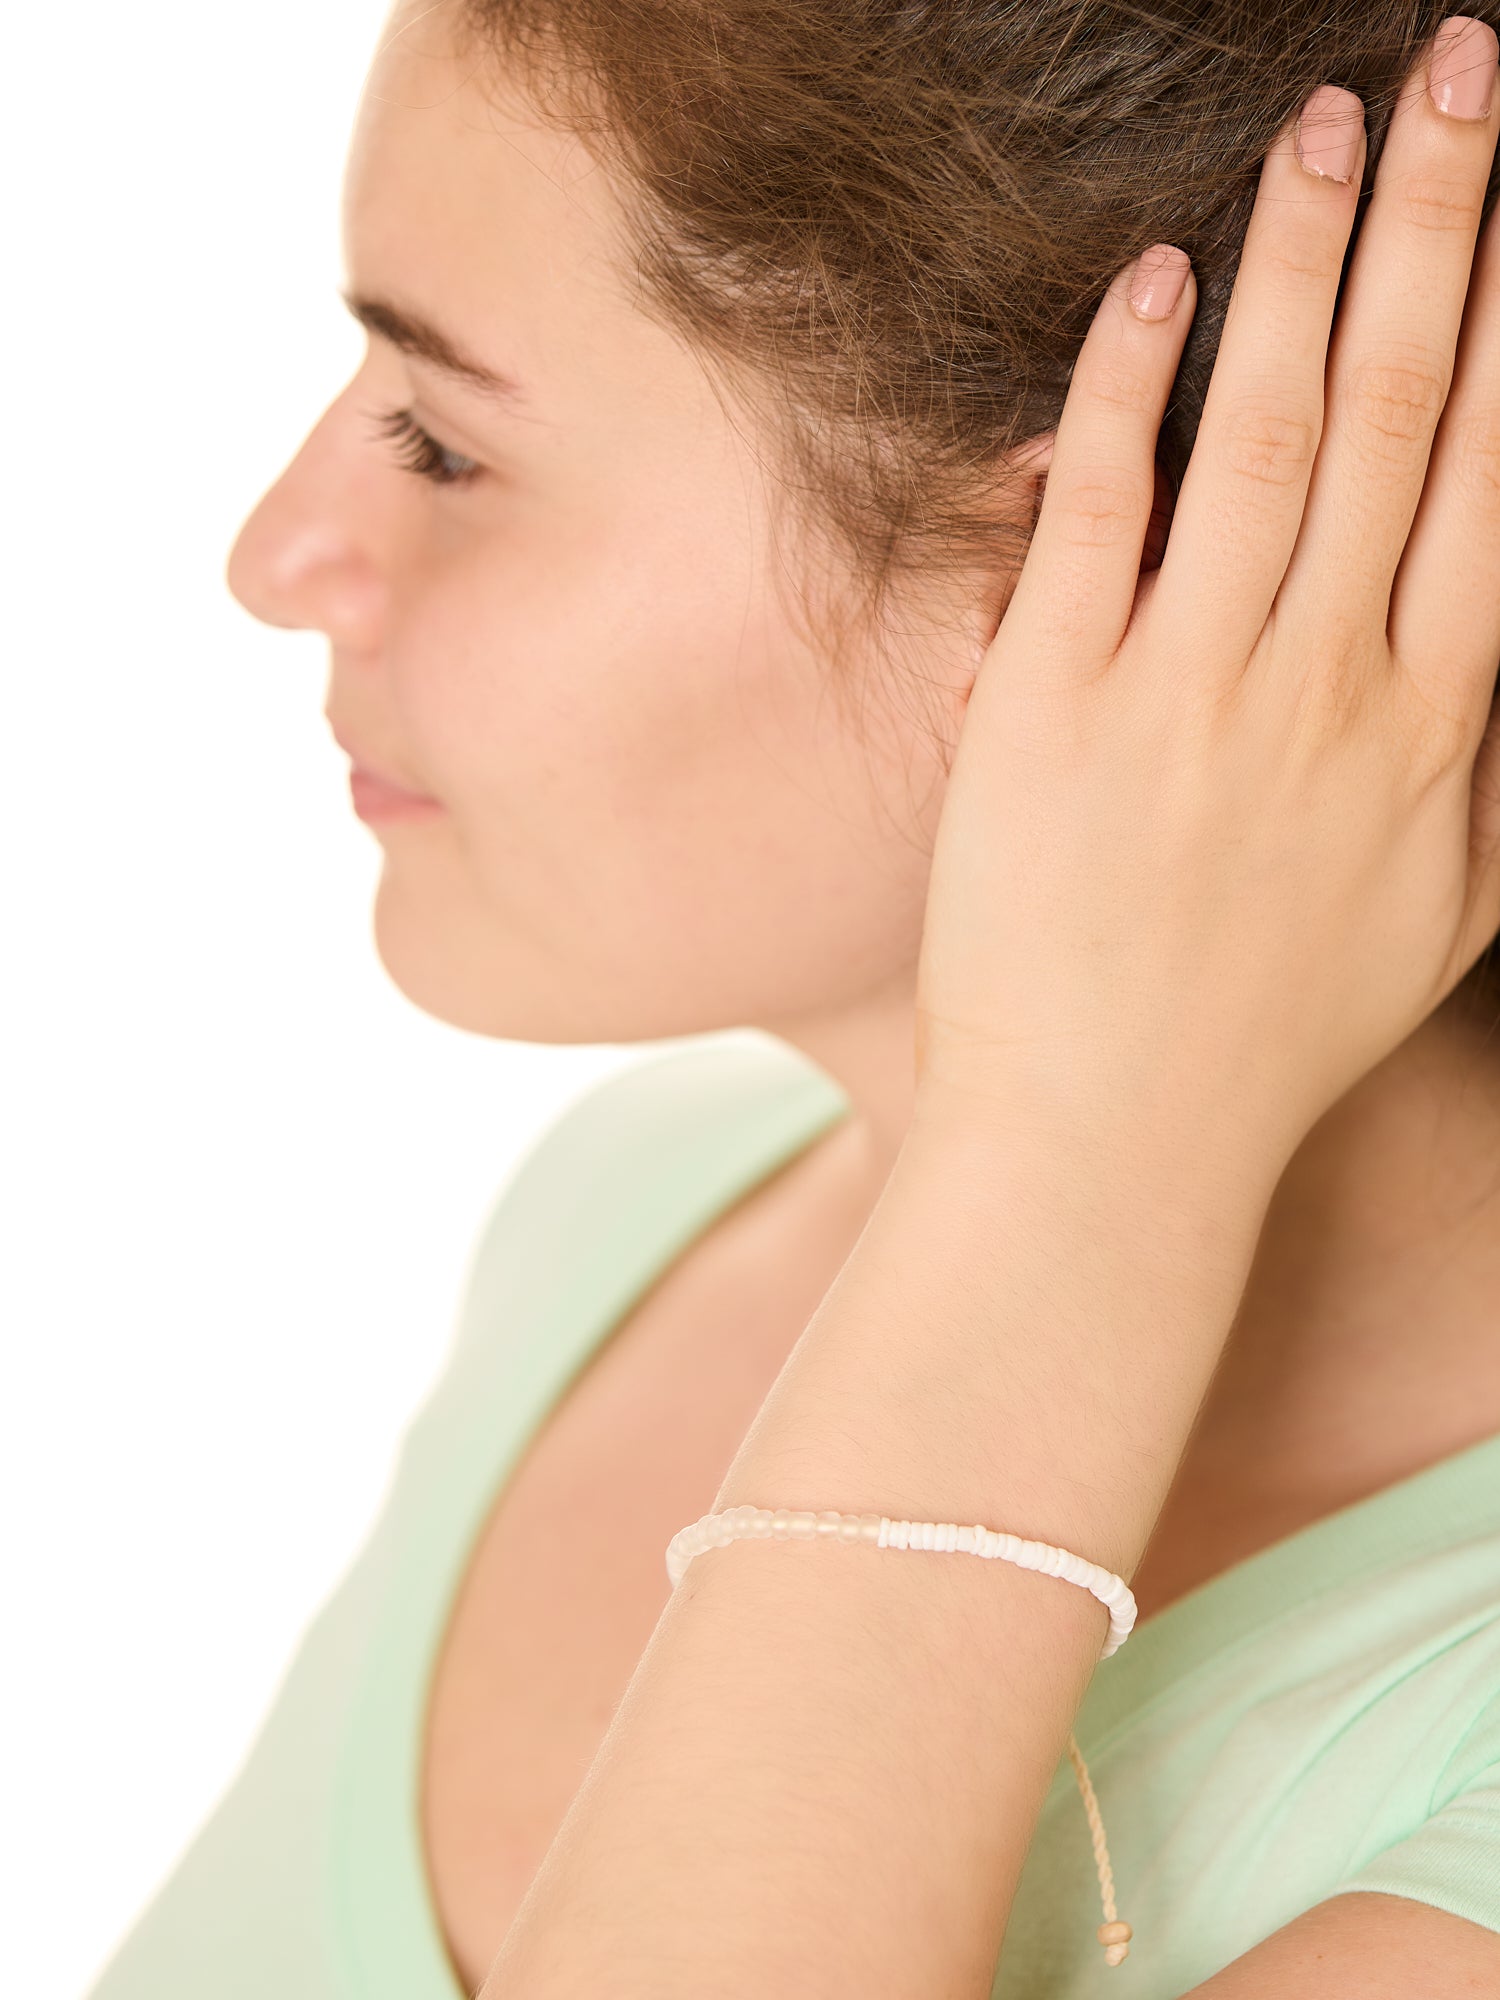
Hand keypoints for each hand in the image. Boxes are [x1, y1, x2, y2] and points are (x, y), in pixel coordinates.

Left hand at [912, 19, 1499, 1178]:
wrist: (1115, 1135)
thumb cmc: (1273, 1031)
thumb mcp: (1441, 915)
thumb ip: (1493, 773)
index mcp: (1438, 725)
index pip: (1497, 473)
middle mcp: (1332, 685)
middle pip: (1403, 411)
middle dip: (1439, 223)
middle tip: (1453, 71)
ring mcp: (1191, 691)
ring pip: (1267, 435)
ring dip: (1300, 264)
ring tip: (1323, 123)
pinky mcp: (1054, 708)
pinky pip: (1100, 519)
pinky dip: (1129, 394)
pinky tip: (1153, 284)